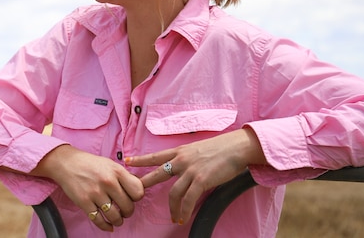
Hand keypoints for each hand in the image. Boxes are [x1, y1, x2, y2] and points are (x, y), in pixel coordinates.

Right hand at [32, 144, 144, 231]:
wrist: (66, 163)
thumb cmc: (90, 164)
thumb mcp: (110, 164)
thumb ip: (124, 176)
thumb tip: (138, 190)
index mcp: (117, 171)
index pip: (138, 192)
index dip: (136, 198)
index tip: (131, 198)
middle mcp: (108, 182)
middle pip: (128, 207)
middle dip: (127, 212)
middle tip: (124, 211)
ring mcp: (95, 193)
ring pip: (115, 216)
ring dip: (118, 221)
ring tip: (116, 219)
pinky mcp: (84, 202)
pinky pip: (99, 221)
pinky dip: (106, 226)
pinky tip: (108, 226)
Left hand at [125, 128, 265, 224]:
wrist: (236, 147)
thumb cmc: (220, 148)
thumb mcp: (197, 149)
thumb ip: (187, 158)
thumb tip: (182, 167)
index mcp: (179, 151)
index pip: (155, 155)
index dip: (140, 159)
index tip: (127, 160)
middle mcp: (181, 160)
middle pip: (157, 173)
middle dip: (144, 183)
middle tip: (134, 193)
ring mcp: (190, 170)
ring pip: (173, 192)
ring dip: (172, 207)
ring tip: (174, 217)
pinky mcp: (201, 180)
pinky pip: (189, 199)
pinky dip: (185, 210)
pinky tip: (183, 217)